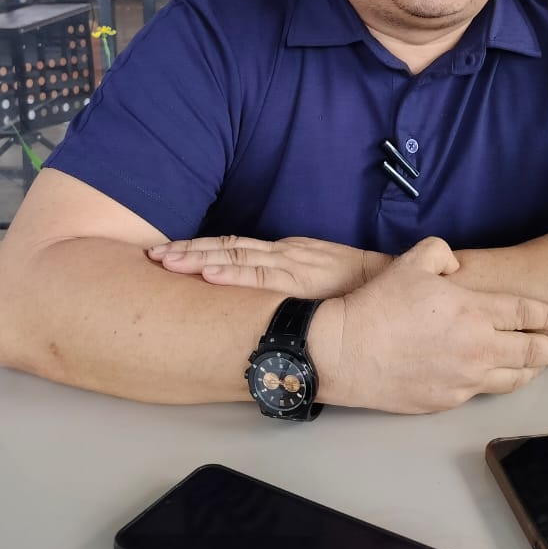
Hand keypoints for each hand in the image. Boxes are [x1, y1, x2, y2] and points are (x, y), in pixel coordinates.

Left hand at [147, 235, 390, 298]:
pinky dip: (230, 273)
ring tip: (165, 260)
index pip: (236, 247)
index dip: (201, 249)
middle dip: (187, 251)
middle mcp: (285, 253)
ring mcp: (291, 265)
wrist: (397, 287)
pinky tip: (206, 274)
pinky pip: (259, 277)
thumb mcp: (325, 281)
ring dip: (197, 259)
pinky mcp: (300, 281)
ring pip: (234, 257)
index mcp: (289, 252)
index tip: (169, 253)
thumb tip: (272, 301)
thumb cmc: (363, 291)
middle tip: (151, 254)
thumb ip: (299, 285)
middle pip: (227, 248)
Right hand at [312, 237, 547, 413]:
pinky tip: (493, 380)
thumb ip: (442, 254)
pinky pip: (480, 393)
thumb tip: (455, 265)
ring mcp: (464, 379)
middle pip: (531, 353)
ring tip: (539, 368)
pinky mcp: (446, 401)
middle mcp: (478, 349)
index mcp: (474, 312)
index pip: (525, 314)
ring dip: (530, 372)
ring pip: (511, 379)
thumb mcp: (411, 262)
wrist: (345, 351)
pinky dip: (493, 384)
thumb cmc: (378, 305)